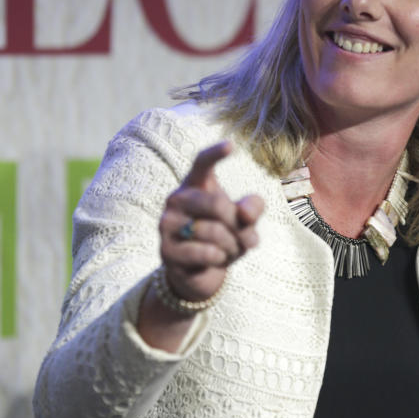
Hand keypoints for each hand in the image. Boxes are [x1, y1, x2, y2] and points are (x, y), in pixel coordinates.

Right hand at [158, 141, 263, 303]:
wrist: (200, 272)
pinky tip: (218, 259)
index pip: (202, 163)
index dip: (215, 154)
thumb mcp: (244, 221)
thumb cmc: (224, 236)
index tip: (232, 145)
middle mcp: (176, 199)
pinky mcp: (166, 251)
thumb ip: (253, 208)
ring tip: (232, 251)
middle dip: (239, 225)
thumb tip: (245, 214)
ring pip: (213, 231)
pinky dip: (220, 259)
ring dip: (233, 246)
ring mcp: (167, 225)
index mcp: (195, 185)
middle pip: (217, 204)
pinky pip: (205, 252)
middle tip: (249, 239)